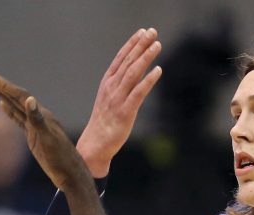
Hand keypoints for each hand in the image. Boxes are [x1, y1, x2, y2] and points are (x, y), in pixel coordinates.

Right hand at [0, 68, 88, 191]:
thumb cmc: (61, 159)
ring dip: (4, 95)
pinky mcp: (33, 135)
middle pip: (17, 98)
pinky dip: (10, 111)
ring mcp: (36, 126)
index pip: (20, 96)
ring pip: (16, 107)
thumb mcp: (48, 139)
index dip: (5, 85)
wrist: (70, 174)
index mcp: (42, 115)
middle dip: (1, 86)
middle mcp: (39, 117)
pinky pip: (19, 119)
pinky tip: (3, 105)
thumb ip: (38, 120)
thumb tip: (29, 100)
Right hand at [77, 28, 162, 176]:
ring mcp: (118, 99)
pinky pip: (138, 93)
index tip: (142, 32)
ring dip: (146, 57)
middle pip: (128, 62)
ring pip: (133, 73)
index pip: (121, 59)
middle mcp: (112, 88)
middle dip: (141, 45)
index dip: (132, 44)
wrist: (95, 144)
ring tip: (157, 45)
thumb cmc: (104, 122)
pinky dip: (148, 80)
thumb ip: (121, 85)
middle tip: (152, 32)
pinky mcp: (125, 111)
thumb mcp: (110, 99)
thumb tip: (136, 72)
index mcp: (107, 83)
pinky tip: (158, 70)